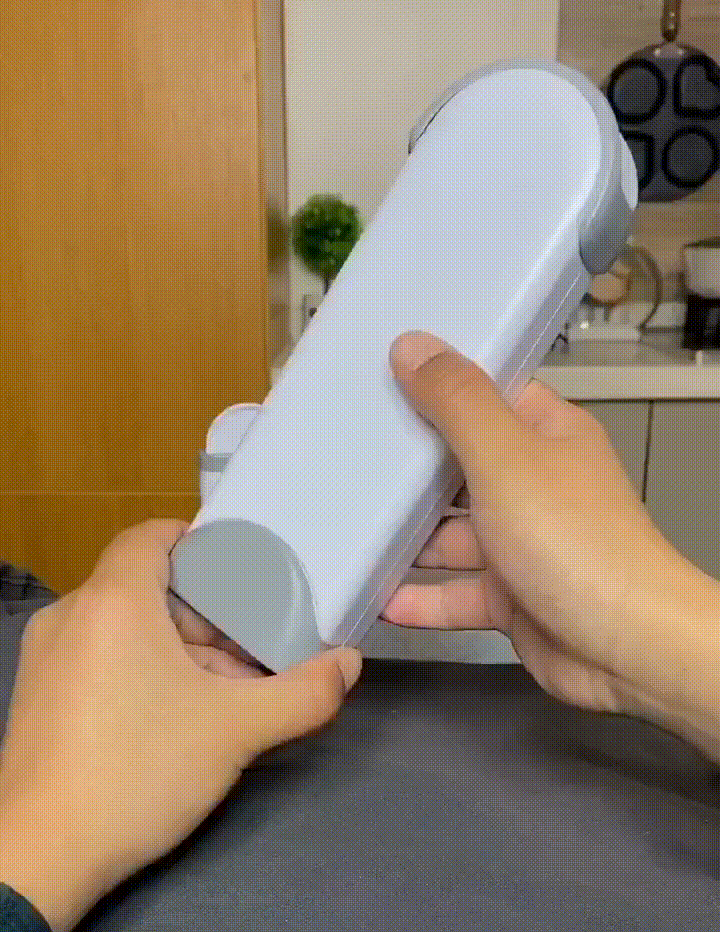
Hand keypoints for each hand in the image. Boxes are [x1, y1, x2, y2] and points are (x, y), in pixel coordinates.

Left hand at [0, 519, 361, 931]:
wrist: (40, 859)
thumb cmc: (139, 770)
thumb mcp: (236, 730)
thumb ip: (304, 694)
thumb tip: (350, 664)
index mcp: (113, 601)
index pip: (151, 534)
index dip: (198, 540)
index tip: (241, 566)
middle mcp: (72, 615)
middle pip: (147, 586)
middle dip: (204, 613)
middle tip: (250, 641)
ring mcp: (47, 656)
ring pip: (124, 625)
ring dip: (177, 645)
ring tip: (224, 687)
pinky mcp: (38, 694)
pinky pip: (99, 656)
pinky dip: (141, 666)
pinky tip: (177, 714)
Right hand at [383, 332, 719, 760]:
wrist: (626, 647)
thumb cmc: (573, 540)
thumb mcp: (505, 456)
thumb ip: (456, 402)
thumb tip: (412, 346)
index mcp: (545, 435)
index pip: (486, 396)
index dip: (437, 387)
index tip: (380, 381)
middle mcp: (535, 484)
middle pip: (460, 467)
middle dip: (409, 470)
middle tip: (344, 458)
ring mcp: (523, 543)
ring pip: (452, 536)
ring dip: (409, 541)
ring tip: (349, 533)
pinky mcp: (512, 597)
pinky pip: (457, 592)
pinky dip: (422, 598)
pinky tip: (379, 599)